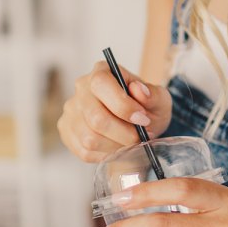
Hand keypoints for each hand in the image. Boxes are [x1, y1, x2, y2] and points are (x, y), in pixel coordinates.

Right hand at [57, 62, 171, 162]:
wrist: (139, 123)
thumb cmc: (147, 108)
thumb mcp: (159, 100)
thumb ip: (153, 95)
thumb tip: (139, 90)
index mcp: (101, 72)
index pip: (101, 84)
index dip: (122, 105)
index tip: (143, 119)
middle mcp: (81, 89)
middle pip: (95, 117)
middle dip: (124, 133)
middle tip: (140, 137)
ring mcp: (71, 111)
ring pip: (89, 138)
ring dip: (116, 146)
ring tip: (130, 142)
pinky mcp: (67, 131)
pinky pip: (85, 151)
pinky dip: (106, 154)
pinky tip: (117, 147)